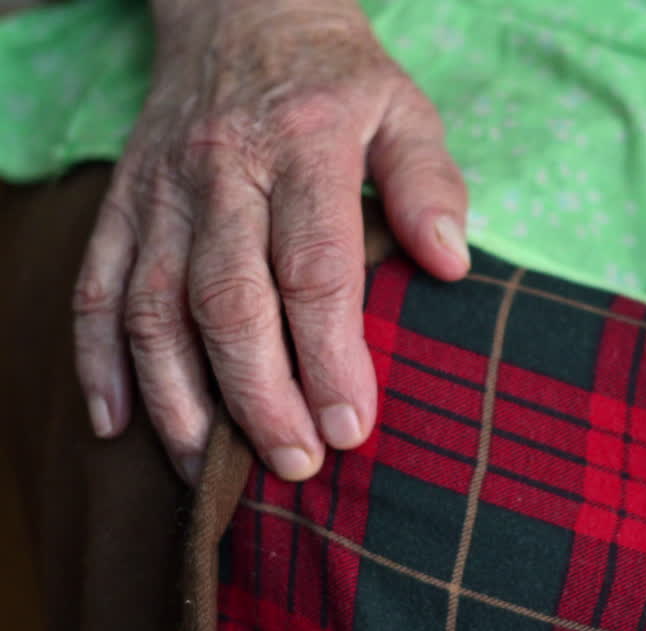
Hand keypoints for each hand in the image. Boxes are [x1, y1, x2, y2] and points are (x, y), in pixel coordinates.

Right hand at [72, 1, 468, 481]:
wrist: (239, 9)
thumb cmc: (336, 77)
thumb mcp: (403, 108)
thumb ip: (430, 182)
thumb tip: (450, 264)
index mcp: (303, 148)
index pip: (315, 268)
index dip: (332, 357)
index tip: (352, 427)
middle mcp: (223, 173)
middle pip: (228, 301)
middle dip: (258, 396)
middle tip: (294, 464)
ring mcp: (161, 190)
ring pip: (151, 306)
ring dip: (175, 398)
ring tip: (205, 470)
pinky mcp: (123, 203)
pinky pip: (94, 285)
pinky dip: (95, 360)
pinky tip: (114, 423)